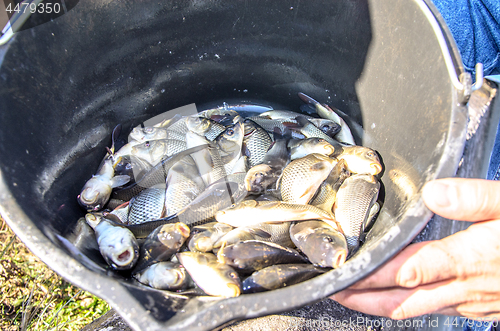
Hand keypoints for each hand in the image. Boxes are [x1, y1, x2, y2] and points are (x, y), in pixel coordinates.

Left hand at [330, 178, 499, 318]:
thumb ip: (475, 198)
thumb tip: (434, 193)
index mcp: (469, 260)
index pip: (404, 272)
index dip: (367, 276)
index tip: (340, 274)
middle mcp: (466, 288)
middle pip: (401, 301)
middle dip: (362, 299)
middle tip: (334, 292)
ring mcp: (476, 302)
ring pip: (417, 310)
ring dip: (382, 305)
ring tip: (356, 296)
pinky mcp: (487, 307)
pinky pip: (439, 309)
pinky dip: (411, 305)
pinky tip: (405, 295)